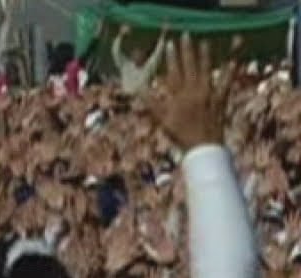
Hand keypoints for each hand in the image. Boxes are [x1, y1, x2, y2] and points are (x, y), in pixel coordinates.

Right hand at [150, 35, 231, 149]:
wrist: (203, 147)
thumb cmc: (181, 135)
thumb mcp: (162, 120)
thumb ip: (151, 104)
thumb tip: (139, 91)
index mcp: (179, 97)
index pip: (173, 73)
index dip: (171, 58)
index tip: (169, 45)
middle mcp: (194, 92)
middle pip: (189, 67)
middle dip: (186, 51)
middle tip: (185, 37)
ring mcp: (209, 94)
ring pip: (206, 70)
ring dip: (205, 56)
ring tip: (203, 43)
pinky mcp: (221, 98)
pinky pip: (226, 82)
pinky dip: (230, 71)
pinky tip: (233, 60)